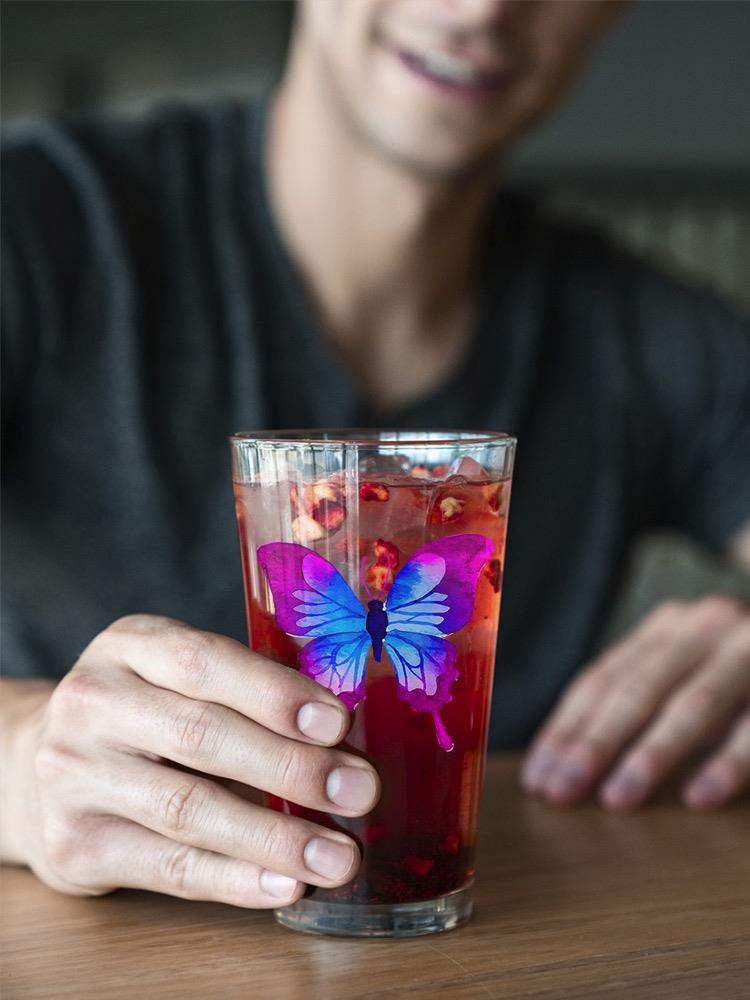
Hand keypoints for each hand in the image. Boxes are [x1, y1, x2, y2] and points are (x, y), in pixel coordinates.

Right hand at [7, 615, 378, 905]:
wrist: (42, 770)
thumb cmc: (145, 713)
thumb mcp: (177, 675)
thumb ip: (245, 689)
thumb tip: (344, 732)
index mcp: (131, 645)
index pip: (204, 661)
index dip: (274, 693)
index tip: (338, 722)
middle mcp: (93, 702)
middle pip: (201, 735)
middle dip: (291, 767)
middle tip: (359, 790)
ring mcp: (75, 774)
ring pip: (188, 809)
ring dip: (275, 836)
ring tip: (338, 856)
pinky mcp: (74, 844)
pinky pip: (168, 867)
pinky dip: (235, 879)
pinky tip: (286, 884)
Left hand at [521, 596, 749, 809]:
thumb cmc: (739, 668)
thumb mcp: (687, 666)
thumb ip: (641, 695)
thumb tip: (566, 759)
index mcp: (669, 627)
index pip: (602, 678)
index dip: (566, 728)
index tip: (539, 777)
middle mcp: (706, 626)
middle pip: (636, 688)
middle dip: (594, 744)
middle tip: (562, 794)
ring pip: (693, 703)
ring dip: (653, 754)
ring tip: (618, 799)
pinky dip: (728, 762)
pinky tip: (700, 798)